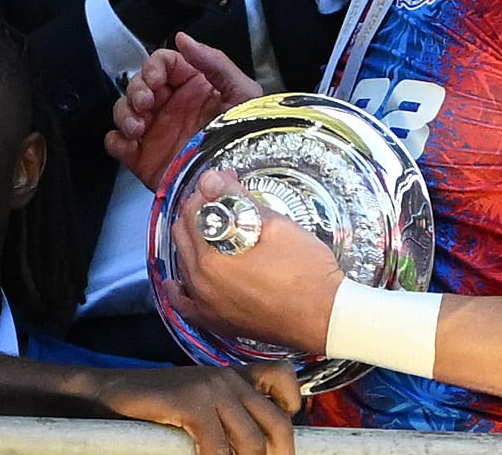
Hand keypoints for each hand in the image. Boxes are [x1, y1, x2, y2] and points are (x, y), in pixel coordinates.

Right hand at [85, 362, 299, 454]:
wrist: (102, 396)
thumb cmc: (149, 409)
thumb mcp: (197, 406)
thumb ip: (225, 418)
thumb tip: (250, 445)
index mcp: (233, 377)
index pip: (284, 379)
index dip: (292, 409)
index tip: (280, 443)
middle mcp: (229, 379)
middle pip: (278, 421)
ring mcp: (210, 388)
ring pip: (251, 439)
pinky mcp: (189, 401)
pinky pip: (216, 445)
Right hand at [106, 34, 261, 190]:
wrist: (240, 180)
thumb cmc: (248, 136)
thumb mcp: (241, 92)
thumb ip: (215, 62)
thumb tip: (185, 40)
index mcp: (193, 86)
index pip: (163, 64)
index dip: (153, 67)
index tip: (155, 79)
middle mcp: (172, 106)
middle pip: (138, 84)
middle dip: (136, 90)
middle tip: (146, 102)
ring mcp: (156, 131)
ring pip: (123, 111)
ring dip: (124, 114)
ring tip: (139, 126)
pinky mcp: (144, 156)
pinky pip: (117, 143)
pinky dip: (117, 141)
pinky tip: (130, 143)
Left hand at [161, 171, 346, 357]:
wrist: (324, 315)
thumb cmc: (307, 272)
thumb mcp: (276, 225)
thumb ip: (238, 199)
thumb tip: (211, 178)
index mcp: (212, 258)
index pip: (193, 212)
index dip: (208, 191)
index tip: (223, 182)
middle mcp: (201, 284)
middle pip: (184, 236)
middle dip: (199, 212)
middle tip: (220, 200)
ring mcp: (206, 306)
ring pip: (184, 264)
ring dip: (194, 242)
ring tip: (211, 228)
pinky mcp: (216, 322)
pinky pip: (185, 305)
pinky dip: (180, 289)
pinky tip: (178, 281)